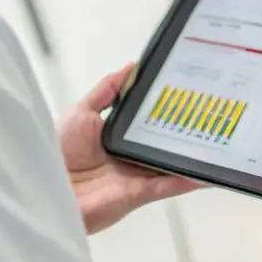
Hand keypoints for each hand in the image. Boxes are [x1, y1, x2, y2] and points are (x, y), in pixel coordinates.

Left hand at [59, 64, 201, 233]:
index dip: (168, 111)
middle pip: (164, 143)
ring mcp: (135, 176)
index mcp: (118, 138)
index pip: (150, 123)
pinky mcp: (137, 194)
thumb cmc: (55, 153)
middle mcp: (129, 157)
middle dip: (186, 131)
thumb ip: (107, 90)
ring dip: (192, 157)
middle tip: (211, 115)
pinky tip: (205, 172)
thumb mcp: (82, 111)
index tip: (188, 95)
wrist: (44, 188)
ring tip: (217, 144)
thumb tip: (131, 67)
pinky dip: (187, 180)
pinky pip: (167, 185)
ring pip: (171, 164)